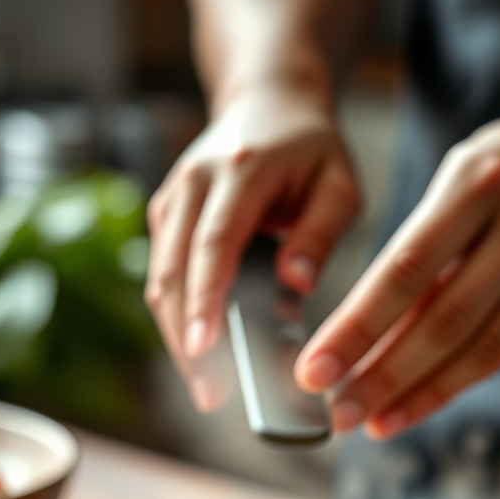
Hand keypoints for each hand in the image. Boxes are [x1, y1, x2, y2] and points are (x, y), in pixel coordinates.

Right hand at [144, 86, 360, 409]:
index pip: (213, 244)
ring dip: (179, 338)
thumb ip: (320, 233)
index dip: (206, 300)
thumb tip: (295, 284)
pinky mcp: (165, 218)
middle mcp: (192, 184)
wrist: (267, 103)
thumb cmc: (311, 149)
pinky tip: (203, 359)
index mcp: (238, 171)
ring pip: (160, 281)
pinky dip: (181, 320)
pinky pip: (165, 277)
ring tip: (207, 390)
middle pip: (175, 272)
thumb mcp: (339, 183)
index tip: (206, 350)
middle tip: (210, 395)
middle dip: (188, 339)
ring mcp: (172, 201)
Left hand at [294, 97, 499, 436]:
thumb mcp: (467, 174)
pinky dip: (454, 385)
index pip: (404, 270)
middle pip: (438, 320)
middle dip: (379, 374)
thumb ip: (426, 245)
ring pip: (474, 347)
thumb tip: (368, 328)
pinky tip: (414, 407)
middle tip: (333, 413)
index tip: (315, 368)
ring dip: (415, 393)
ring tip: (368, 423)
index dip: (356, 327)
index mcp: (477, 183)